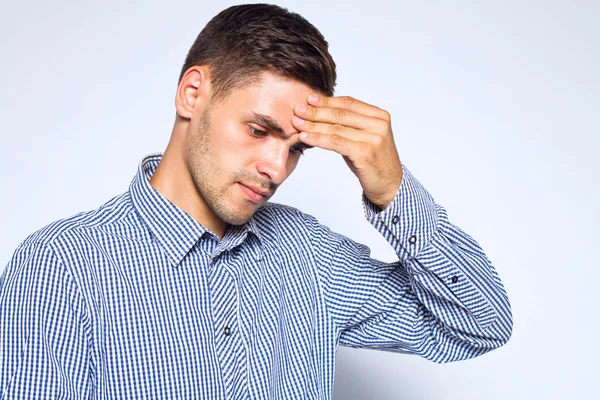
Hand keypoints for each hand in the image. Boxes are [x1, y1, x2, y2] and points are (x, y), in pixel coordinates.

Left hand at [292, 94, 402, 208]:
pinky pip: (335, 142)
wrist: (391, 186)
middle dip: (316, 111)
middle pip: (340, 114)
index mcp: (380, 116)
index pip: (349, 103)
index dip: (327, 101)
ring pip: (335, 128)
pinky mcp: (365, 152)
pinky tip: (305, 137)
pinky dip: (318, 139)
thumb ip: (349, 126)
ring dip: (313, 125)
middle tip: (297, 109)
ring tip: (296, 123)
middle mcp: (378, 124)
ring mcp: (373, 138)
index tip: (309, 99)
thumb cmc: (374, 163)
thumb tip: (320, 115)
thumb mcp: (364, 139)